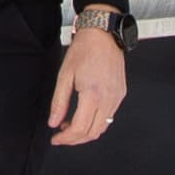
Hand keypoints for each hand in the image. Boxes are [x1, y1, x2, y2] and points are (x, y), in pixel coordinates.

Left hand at [48, 19, 127, 146]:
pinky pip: (109, 116)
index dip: (66, 139)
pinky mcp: (120, 94)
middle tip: (61, 136)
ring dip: (86, 132)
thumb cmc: (83, 51)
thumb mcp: (64, 75)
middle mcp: (108, 99)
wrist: (103, 35)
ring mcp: (117, 97)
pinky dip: (96, 122)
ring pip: (103, 127)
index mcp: (93, 95)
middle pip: (93, 133)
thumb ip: (59, 102)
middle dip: (75, 139)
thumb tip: (53, 123)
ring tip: (70, 125)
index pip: (80, 129)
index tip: (55, 139)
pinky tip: (84, 115)